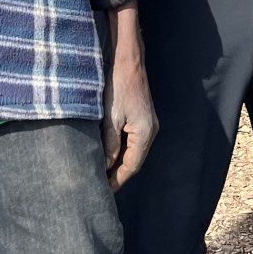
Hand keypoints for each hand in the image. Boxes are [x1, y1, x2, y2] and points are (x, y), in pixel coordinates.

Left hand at [103, 58, 157, 189]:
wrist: (128, 62)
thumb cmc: (119, 87)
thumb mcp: (111, 118)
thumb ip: (109, 144)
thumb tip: (105, 166)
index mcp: (145, 133)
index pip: (132, 165)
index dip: (118, 179)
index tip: (104, 191)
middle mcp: (150, 131)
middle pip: (134, 160)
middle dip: (118, 173)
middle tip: (101, 186)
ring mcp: (148, 125)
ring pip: (134, 151)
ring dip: (120, 162)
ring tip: (103, 174)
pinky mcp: (143, 119)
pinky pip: (133, 141)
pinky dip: (122, 150)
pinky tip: (109, 154)